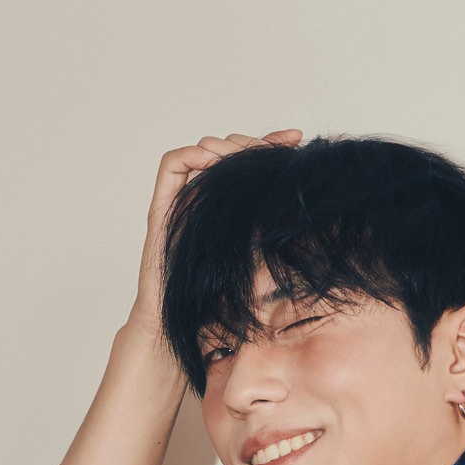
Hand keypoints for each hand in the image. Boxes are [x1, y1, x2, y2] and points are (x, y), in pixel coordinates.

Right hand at [128, 130, 302, 341]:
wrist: (177, 324)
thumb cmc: (211, 302)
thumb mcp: (256, 258)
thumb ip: (271, 230)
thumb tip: (302, 206)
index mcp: (225, 208)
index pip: (246, 163)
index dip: (270, 144)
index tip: (295, 139)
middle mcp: (203, 199)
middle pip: (225, 150)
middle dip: (251, 143)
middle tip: (275, 150)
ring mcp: (181, 202)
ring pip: (202, 150)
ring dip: (226, 146)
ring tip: (247, 157)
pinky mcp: (161, 209)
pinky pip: (171, 165)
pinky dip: (192, 154)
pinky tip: (213, 161)